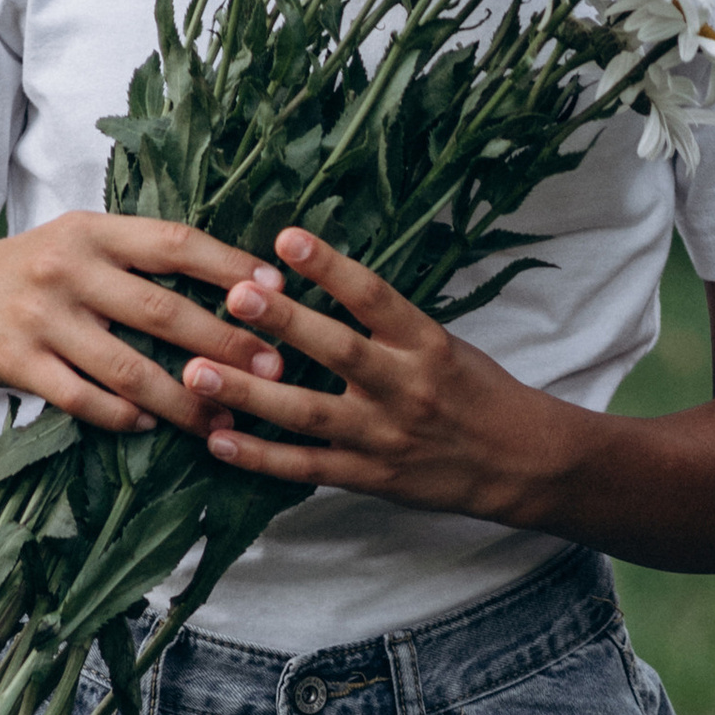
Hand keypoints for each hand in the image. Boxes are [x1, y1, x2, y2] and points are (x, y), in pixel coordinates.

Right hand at [0, 212, 287, 438]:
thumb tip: (232, 282)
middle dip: (226, 344)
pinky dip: (118, 415)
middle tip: (276, 371)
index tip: (281, 292)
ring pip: (128, 367)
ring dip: (183, 400)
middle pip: (163, 310)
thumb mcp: (75, 245)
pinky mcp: (14, 361)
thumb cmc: (26, 275)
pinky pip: (80, 397)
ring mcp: (39, 317)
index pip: (176, 243)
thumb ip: (136, 256)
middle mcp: (68, 267)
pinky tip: (148, 427)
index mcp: (93, 231)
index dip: (232, 267)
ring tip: (225, 421)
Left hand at [179, 227, 561, 518]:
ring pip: (308, 414)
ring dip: (248, 394)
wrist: (519, 462)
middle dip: (283, 323)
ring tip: (195, 372)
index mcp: (426, 343)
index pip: (374, 296)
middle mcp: (405, 387)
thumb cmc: (475, 391)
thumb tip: (317, 274)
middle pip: (338, 351)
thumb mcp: (442, 341)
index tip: (287, 237)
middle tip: (233, 295)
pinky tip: (217, 441)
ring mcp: (384, 436)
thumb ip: (384, 319)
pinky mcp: (370, 477)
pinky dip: (260, 458)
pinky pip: (307, 469)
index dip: (330, 266)